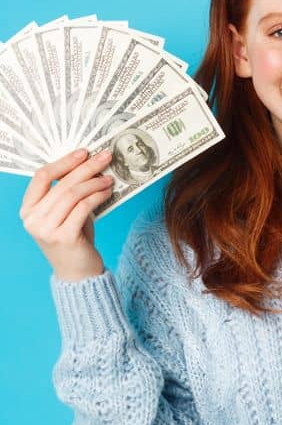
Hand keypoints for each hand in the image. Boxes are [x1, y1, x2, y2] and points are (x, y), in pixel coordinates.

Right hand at [20, 148, 114, 281]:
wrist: (77, 272)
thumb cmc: (74, 239)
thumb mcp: (67, 213)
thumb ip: (70, 193)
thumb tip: (90, 166)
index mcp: (28, 209)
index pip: (41, 177)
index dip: (64, 162)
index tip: (84, 152)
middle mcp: (32, 218)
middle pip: (61, 184)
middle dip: (86, 167)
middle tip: (105, 157)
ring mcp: (45, 228)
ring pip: (73, 194)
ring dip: (94, 182)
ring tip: (109, 178)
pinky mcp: (63, 236)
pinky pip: (83, 208)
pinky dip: (97, 196)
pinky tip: (108, 192)